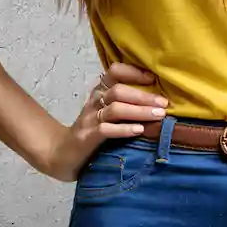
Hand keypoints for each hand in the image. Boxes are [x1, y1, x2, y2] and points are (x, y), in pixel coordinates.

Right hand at [36, 62, 166, 181]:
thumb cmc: (92, 130)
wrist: (63, 154)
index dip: (133, 72)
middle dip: (143, 96)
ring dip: (139, 111)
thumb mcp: (105, 110)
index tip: (152, 78)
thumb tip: (157, 97)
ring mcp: (90, 119)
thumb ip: (124, 101)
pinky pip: (106, 130)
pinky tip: (139, 130)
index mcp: (99, 92)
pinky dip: (124, 129)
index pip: (114, 72)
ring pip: (115, 109)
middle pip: (118, 91)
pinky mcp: (88, 137)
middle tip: (163, 103)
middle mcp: (95, 102)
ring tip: (158, 115)